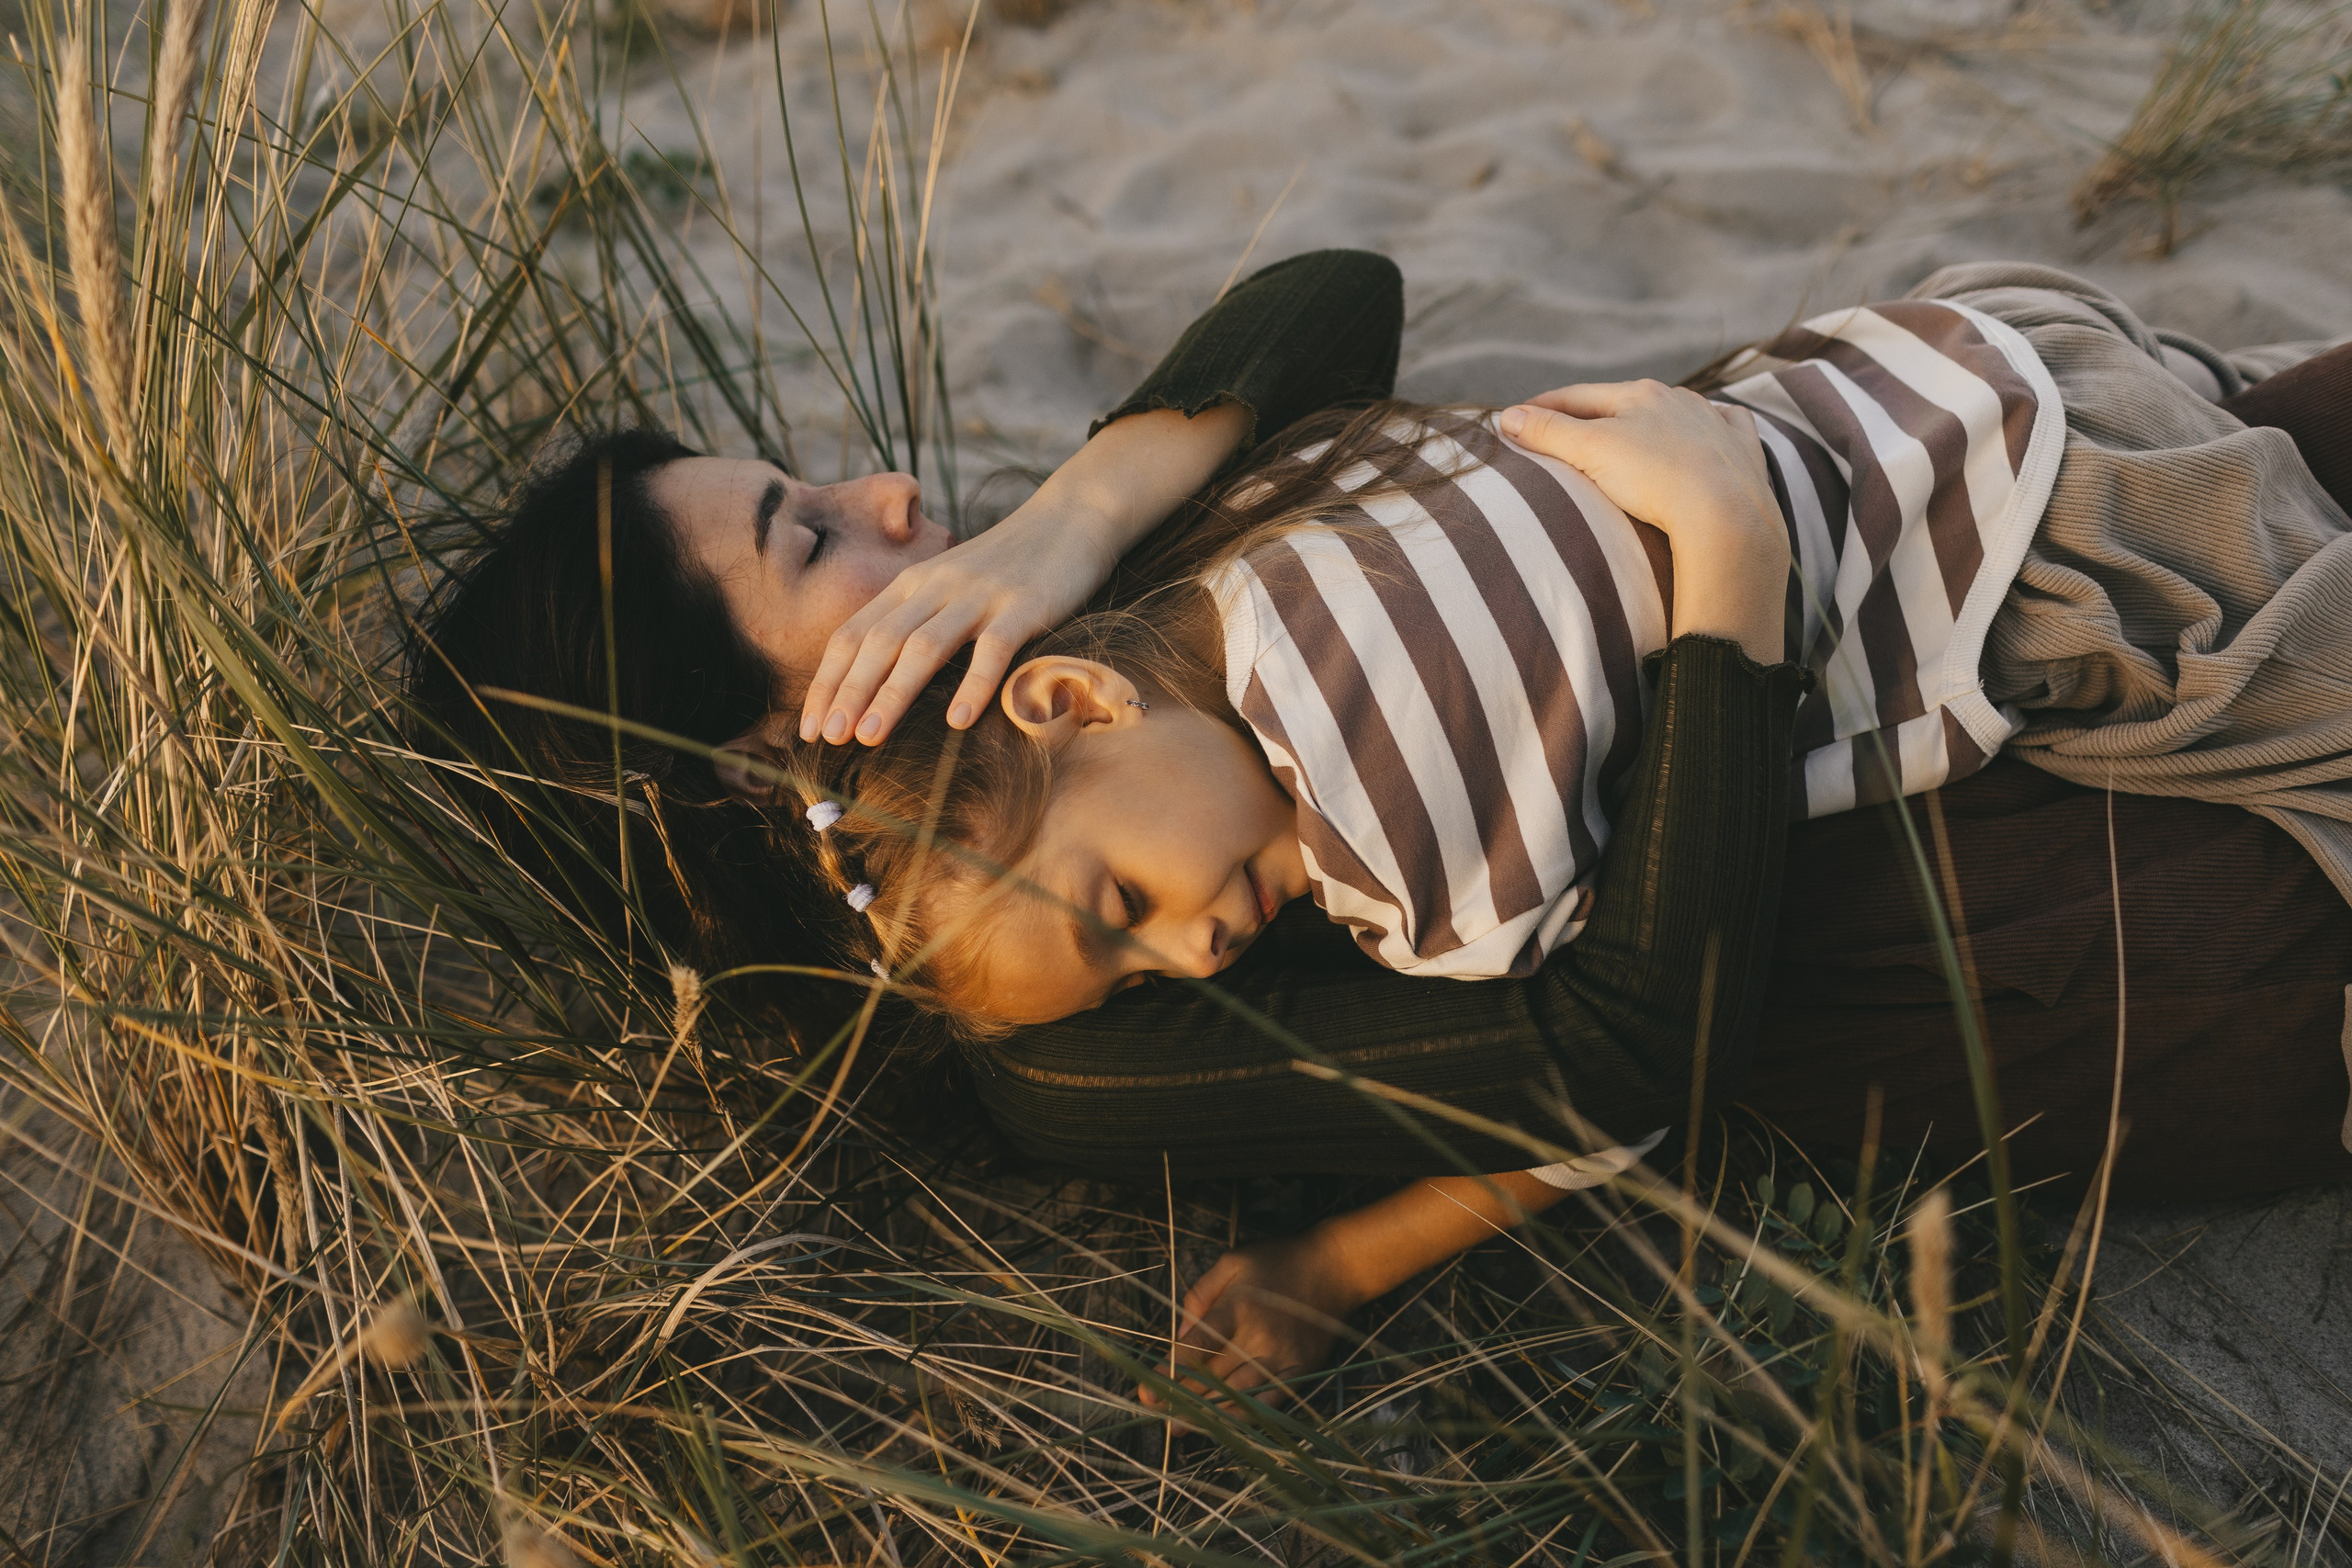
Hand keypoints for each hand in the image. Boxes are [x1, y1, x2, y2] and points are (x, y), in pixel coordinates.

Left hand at [800, 403, 1249, 745]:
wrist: (1069, 519)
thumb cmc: (1006, 567)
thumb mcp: (949, 587)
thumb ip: (916, 623)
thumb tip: (876, 686)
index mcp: (911, 584)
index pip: (854, 634)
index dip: (828, 680)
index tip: (807, 727)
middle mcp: (936, 586)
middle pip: (880, 641)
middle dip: (848, 691)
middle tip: (827, 738)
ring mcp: (980, 595)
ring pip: (924, 646)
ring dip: (892, 692)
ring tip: (870, 736)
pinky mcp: (1025, 605)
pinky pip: (994, 648)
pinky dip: (973, 684)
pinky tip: (957, 720)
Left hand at [1140, 1229, 1365, 1426]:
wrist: (1334, 1268)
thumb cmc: (1275, 1261)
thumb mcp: (1231, 1264)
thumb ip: (1200, 1297)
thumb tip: (1180, 1337)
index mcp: (1238, 1307)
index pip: (1197, 1347)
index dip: (1169, 1372)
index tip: (1146, 1391)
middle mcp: (1260, 1336)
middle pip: (1213, 1377)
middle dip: (1180, 1398)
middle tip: (1154, 1414)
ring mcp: (1283, 1357)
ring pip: (1237, 1395)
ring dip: (1205, 1414)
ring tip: (1178, 1428)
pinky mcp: (1301, 1371)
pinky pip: (1268, 1403)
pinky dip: (1243, 1417)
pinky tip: (1222, 1425)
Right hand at [1500, 381, 1788, 662]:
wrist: (1726, 514)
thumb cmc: (1655, 479)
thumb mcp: (1590, 452)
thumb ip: (1547, 432)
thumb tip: (1506, 416)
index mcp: (1638, 394)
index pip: (1577, 396)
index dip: (1543, 408)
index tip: (1517, 419)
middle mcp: (1678, 400)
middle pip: (1624, 402)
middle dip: (1594, 413)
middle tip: (1564, 428)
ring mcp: (1714, 424)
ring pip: (1676, 411)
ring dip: (1651, 418)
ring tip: (1633, 432)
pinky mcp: (1743, 452)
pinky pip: (1727, 428)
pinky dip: (1712, 427)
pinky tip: (1709, 431)